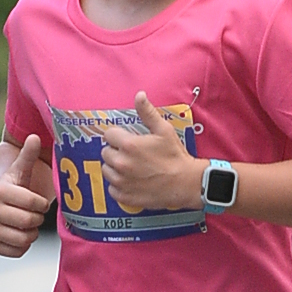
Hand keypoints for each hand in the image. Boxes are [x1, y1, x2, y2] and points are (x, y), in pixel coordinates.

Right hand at [0, 136, 51, 255]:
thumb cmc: (9, 187)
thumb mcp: (18, 171)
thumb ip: (27, 155)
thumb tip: (35, 138)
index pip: (33, 203)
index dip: (41, 204)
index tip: (38, 202)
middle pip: (29, 222)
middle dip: (37, 218)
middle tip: (34, 213)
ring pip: (24, 239)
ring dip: (31, 233)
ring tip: (27, 224)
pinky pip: (17, 251)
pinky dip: (23, 245)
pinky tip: (19, 233)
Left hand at [101, 92, 202, 211]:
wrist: (185, 184)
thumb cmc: (175, 156)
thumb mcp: (163, 130)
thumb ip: (147, 112)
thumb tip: (139, 95)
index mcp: (128, 145)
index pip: (108, 135)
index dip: (118, 136)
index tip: (127, 140)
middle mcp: (121, 163)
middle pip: (105, 153)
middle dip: (116, 152)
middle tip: (132, 155)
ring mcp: (121, 182)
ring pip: (107, 171)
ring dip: (115, 168)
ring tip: (132, 168)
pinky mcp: (124, 196)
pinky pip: (112, 189)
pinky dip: (119, 186)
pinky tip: (132, 181)